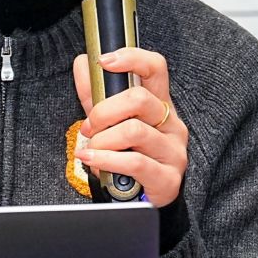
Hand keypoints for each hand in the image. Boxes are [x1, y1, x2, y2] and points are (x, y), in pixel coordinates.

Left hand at [71, 46, 189, 207]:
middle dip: (103, 111)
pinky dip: (106, 160)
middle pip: (139, 99)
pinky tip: (93, 161)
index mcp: (159, 104)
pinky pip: (134, 162)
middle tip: (88, 127)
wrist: (142, 198)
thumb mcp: (110, 121)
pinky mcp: (169, 177)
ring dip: (102, 140)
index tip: (104, 61)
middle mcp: (171, 123)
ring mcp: (173, 151)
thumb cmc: (128, 154)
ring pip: (134, 131)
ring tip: (90, 150)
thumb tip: (83, 63)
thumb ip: (95, 94)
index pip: (156, 68)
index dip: (132, 59)